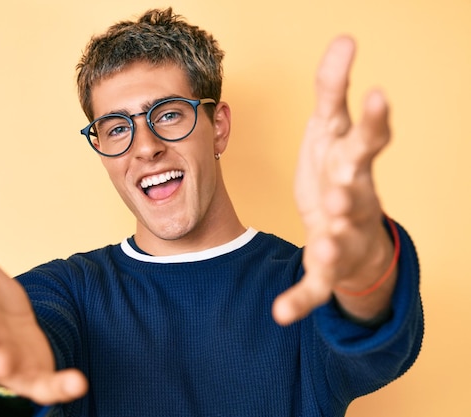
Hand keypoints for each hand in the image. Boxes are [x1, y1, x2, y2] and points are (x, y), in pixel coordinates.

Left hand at [272, 36, 395, 325]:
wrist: (355, 230)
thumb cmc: (340, 172)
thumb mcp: (333, 129)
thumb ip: (333, 89)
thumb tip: (343, 38)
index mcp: (351, 162)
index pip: (366, 138)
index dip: (372, 121)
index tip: (376, 95)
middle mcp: (354, 198)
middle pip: (358, 189)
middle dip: (351, 184)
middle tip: (344, 180)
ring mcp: (343, 235)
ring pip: (341, 238)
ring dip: (333, 238)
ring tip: (323, 238)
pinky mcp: (327, 266)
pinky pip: (315, 284)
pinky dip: (301, 299)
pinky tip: (280, 314)